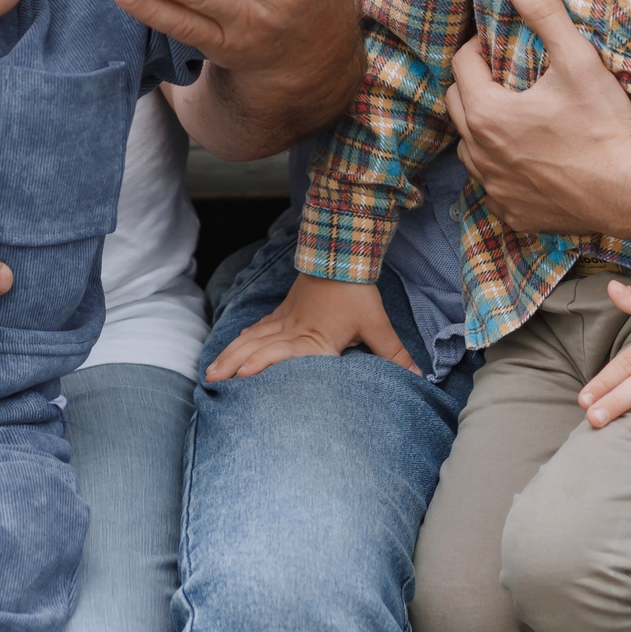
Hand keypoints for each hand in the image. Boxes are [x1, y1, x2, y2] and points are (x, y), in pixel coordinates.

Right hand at [204, 273, 415, 379]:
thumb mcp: (377, 324)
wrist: (343, 253)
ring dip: (232, 352)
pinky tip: (239, 342)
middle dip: (233, 364)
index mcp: (312, 339)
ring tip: (212, 368)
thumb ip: (394, 354)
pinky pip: (262, 325)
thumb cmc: (357, 291)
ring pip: (253, 337)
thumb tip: (419, 377)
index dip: (261, 367)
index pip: (282, 356)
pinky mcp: (286, 309)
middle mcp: (292, 330)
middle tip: (210, 378)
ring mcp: (286, 318)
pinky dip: (247, 336)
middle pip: (257, 348)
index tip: (240, 377)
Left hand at [445, 0, 630, 237]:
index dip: (479, 48)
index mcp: (488, 114)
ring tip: (515, 115)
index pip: (462, 66)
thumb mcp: (577, 59)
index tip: (500, 43)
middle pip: (457, 106)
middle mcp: (481, 155)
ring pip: (470, 149)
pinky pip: (493, 186)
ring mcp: (496, 188)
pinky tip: (529, 158)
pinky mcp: (514, 213)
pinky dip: (502, 169)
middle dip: (474, 85)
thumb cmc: (607, 126)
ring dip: (483, 129)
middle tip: (505, 75)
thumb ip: (543, 12)